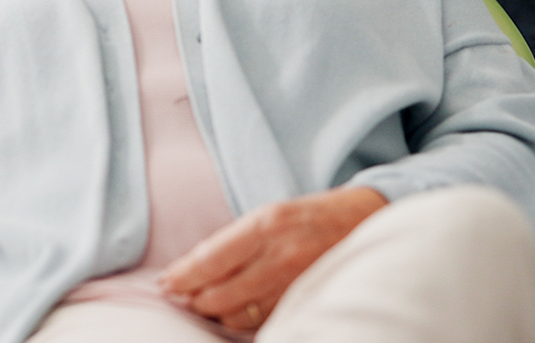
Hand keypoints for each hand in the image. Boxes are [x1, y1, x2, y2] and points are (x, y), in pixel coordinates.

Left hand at [159, 186, 388, 332]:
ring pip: (237, 314)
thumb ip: (236, 240)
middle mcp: (279, 256)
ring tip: (206, 304)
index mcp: (266, 224)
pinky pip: (262, 320)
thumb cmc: (313, 215)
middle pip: (219, 295)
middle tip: (181, 296)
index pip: (210, 260)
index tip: (166, 283)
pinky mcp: (304, 301)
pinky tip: (234, 311)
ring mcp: (293, 283)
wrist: (368, 222)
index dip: (182, 276)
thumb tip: (195, 268)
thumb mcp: (271, 213)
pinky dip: (242, 319)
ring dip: (215, 312)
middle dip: (194, 299)